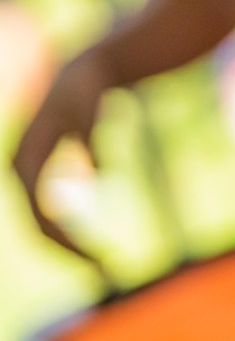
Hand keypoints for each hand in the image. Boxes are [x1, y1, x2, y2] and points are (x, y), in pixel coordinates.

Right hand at [11, 48, 114, 262]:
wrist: (81, 72)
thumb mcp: (89, 113)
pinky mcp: (44, 176)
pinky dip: (72, 233)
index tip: (97, 257)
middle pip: (39, 226)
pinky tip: (93, 249)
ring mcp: (30, 175)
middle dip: (70, 250)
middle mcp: (21, 171)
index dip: (67, 239)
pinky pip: (52, 215)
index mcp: (26, 160)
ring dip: (70, 246)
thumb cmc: (85, 90)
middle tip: (106, 269)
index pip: (41, 213)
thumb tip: (100, 176)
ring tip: (102, 264)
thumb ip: (91, 141)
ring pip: (44, 224)